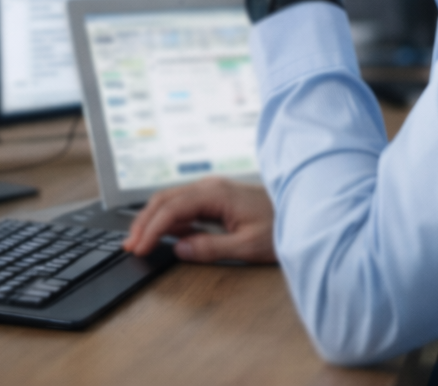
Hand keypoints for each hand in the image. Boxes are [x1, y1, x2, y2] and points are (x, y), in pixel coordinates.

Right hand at [123, 177, 276, 263]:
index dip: (151, 229)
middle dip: (144, 222)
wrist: (307, 211)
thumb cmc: (282, 226)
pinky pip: (184, 204)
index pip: (171, 209)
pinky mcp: (217, 197)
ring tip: (139, 240)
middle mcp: (211, 186)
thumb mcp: (249, 246)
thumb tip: (179, 249)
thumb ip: (212, 248)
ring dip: (153, 219)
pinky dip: (168, 218)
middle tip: (129, 245)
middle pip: (165, 199)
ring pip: (171, 199)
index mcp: (216, 193)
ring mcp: (213, 190)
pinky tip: (164, 234)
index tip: (138, 247)